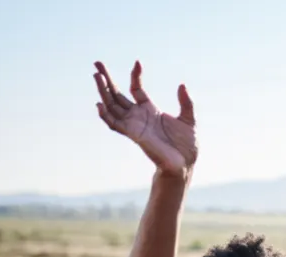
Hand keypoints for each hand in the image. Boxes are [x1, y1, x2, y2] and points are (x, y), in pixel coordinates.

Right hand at [93, 61, 196, 176]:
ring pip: (112, 106)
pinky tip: (99, 104)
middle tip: (97, 63)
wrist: (185, 164)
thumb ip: (186, 102)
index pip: (136, 89)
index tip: (137, 62)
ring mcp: (134, 125)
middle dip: (106, 79)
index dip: (135, 76)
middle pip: (117, 94)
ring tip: (96, 76)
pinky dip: (105, 115)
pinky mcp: (133, 135)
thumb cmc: (186, 145)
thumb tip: (182, 84)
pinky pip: (114, 124)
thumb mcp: (189, 119)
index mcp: (150, 110)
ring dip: (103, 92)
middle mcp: (138, 116)